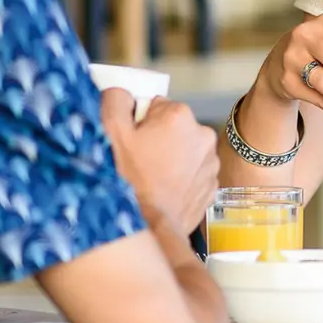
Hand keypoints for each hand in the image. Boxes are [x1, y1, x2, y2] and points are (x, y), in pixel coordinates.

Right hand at [103, 90, 218, 232]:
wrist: (150, 228)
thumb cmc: (129, 181)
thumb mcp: (110, 131)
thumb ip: (116, 99)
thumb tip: (123, 94)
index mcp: (179, 116)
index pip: (156, 105)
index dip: (140, 123)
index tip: (133, 141)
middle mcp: (203, 134)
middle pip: (173, 127)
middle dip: (158, 139)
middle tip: (140, 162)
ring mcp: (211, 162)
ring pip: (185, 150)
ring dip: (171, 159)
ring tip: (152, 179)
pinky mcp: (212, 185)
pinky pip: (193, 173)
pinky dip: (181, 178)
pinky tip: (164, 190)